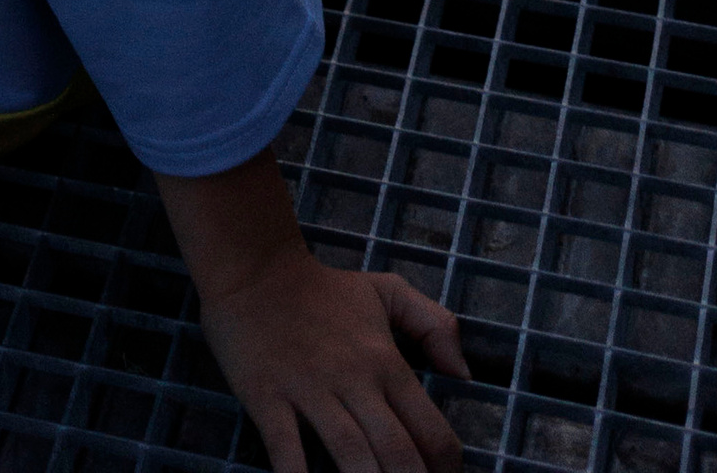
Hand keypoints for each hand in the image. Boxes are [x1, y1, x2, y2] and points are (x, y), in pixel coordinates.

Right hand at [196, 240, 466, 472]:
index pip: (433, 433)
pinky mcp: (266, 394)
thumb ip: (434, 324)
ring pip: (351, 455)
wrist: (252, 265)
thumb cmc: (323, 288)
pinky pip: (285, 448)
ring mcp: (309, 389)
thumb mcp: (387, 291)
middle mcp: (354, 380)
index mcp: (386, 362)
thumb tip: (464, 376)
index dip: (446, 470)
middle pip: (397, 453)